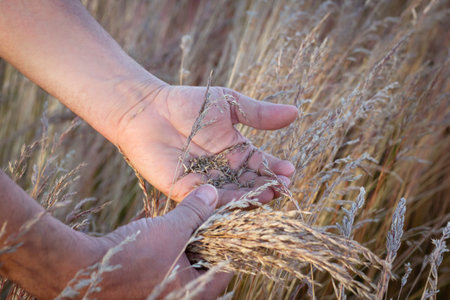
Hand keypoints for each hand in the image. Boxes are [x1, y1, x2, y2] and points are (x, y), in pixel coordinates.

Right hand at [95, 185, 230, 298]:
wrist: (82, 272)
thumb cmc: (132, 255)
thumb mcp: (170, 229)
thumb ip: (194, 212)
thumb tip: (212, 193)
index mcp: (196, 293)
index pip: (225, 268)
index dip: (225, 242)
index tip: (221, 223)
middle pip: (203, 267)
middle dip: (202, 242)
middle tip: (200, 221)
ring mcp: (162, 297)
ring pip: (182, 268)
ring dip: (181, 246)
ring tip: (177, 225)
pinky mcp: (144, 292)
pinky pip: (163, 270)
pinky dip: (164, 253)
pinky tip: (156, 234)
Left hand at [117, 84, 297, 204]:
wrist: (149, 108)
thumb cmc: (189, 103)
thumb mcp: (230, 104)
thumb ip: (259, 113)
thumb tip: (296, 112)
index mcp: (236, 150)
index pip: (260, 164)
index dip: (275, 169)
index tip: (289, 172)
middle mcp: (223, 169)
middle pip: (249, 183)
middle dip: (266, 186)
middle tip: (282, 188)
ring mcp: (205, 180)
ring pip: (231, 194)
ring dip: (248, 197)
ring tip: (265, 195)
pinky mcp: (184, 189)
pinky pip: (206, 199)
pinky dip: (221, 202)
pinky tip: (236, 199)